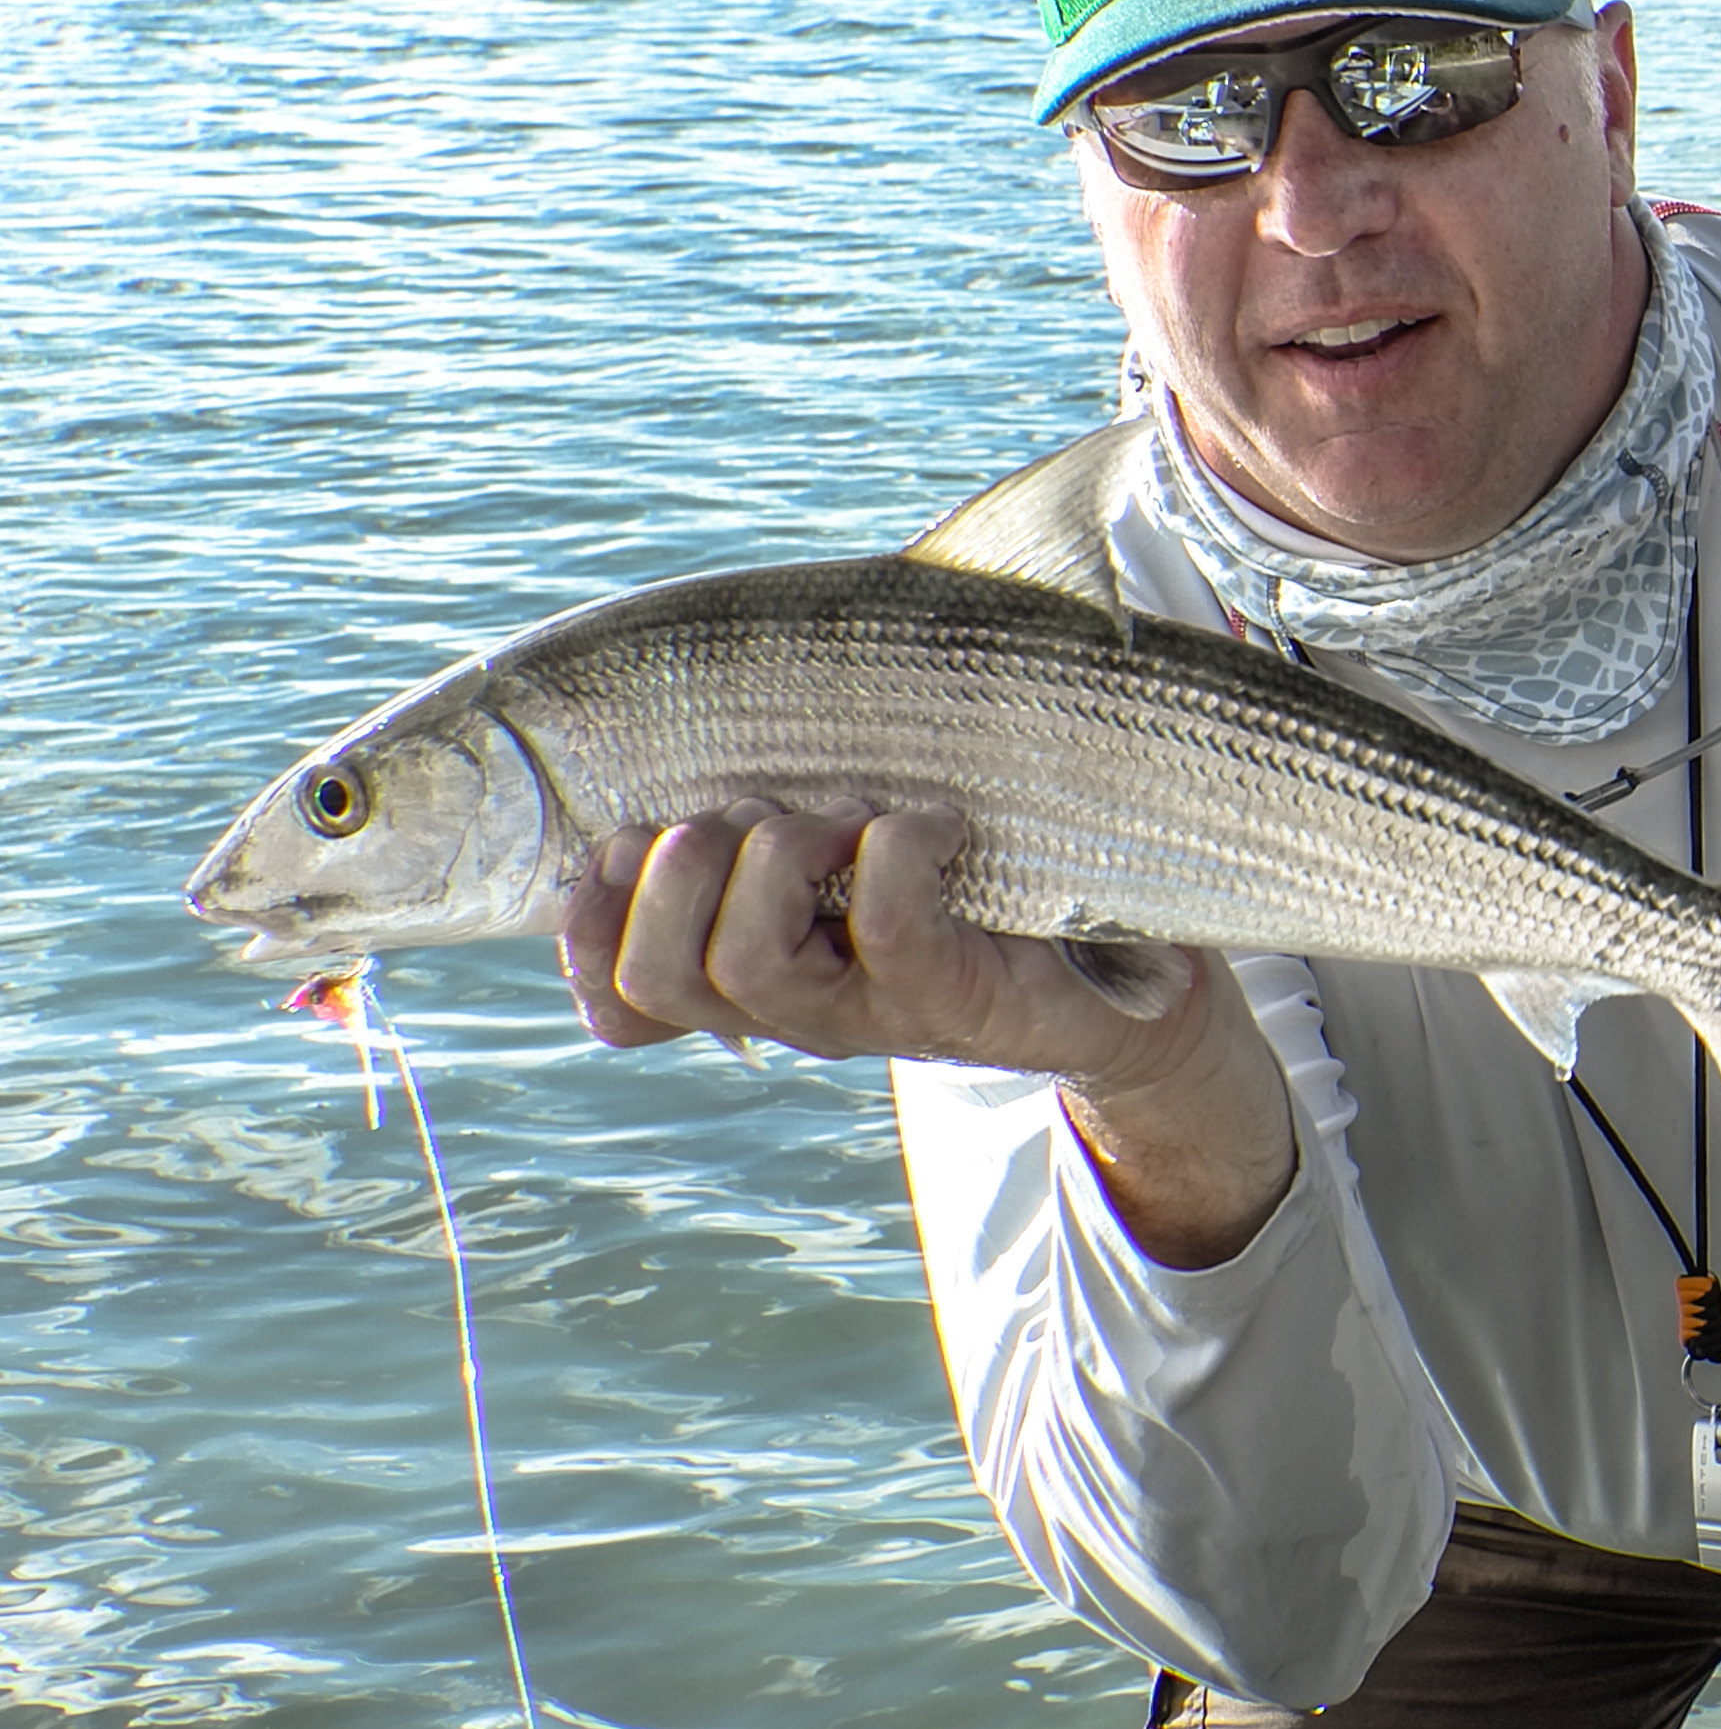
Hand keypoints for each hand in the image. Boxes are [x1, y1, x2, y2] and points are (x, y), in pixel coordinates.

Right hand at [557, 799, 1293, 1263]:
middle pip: (656, 974)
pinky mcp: (951, 999)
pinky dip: (897, 850)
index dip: (585, 929)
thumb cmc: (981, 893)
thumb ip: (780, 816)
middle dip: (674, 871)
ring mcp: (867, 1015)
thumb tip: (713, 712)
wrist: (1126, 988)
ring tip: (842, 815)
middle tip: (750, 814)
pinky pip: (885, 925)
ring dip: (774, 857)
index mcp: (754, 979)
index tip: (618, 846)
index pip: (615, 997)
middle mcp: (795, 1012)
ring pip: (746, 962)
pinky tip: (936, 824)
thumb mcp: (862, 860)